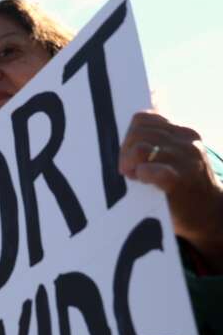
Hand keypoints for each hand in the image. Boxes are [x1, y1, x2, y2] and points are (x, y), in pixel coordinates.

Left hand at [119, 110, 222, 272]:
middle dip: (124, 152)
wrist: (210, 215)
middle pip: (137, 132)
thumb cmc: (183, 188)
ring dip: (129, 165)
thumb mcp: (173, 158)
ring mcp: (187, 159)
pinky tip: (143, 182)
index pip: (142, 119)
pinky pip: (151, 169)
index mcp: (183, 132)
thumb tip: (123, 139)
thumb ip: (154, 144)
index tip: (131, 156)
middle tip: (128, 171)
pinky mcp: (182, 180)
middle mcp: (187, 141)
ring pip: (139, 148)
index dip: (129, 137)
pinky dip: (141, 174)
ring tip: (135, 177)